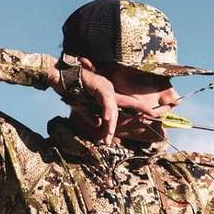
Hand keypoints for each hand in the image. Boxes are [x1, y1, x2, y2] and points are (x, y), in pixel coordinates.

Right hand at [55, 58, 171, 143]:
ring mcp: (105, 86)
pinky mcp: (98, 85)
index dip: (143, 109)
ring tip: (109, 136)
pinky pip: (105, 100)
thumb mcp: (83, 108)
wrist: (58, 76)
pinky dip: (106, 110)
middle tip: (154, 118)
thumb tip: (100, 125)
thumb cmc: (71, 91)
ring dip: (111, 123)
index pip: (129, 104)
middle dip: (142, 110)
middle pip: (127, 104)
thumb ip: (92, 116)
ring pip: (114, 107)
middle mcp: (111, 90)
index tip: (155, 116)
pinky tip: (106, 119)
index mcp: (110, 95)